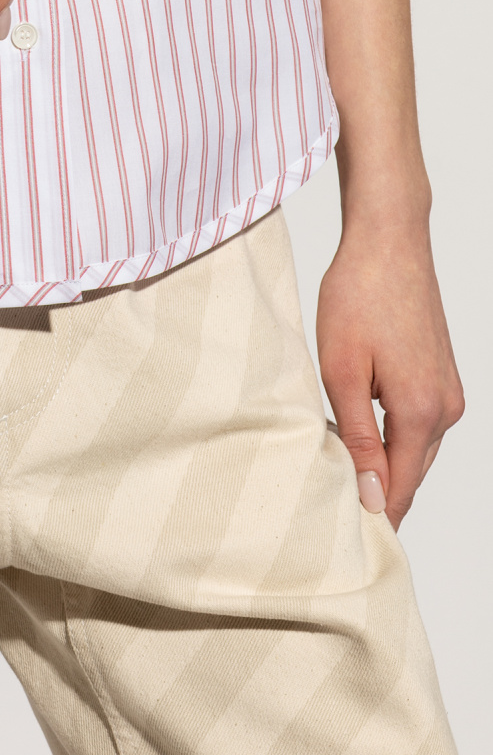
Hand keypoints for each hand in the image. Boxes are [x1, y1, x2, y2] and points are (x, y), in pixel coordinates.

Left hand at [316, 211, 463, 528]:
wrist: (388, 239)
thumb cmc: (358, 295)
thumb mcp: (342, 370)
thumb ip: (357, 437)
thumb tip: (370, 495)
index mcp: (422, 413)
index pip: (399, 489)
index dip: (372, 517)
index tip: (340, 538)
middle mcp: (446, 408)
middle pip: (410, 474)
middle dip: (376, 494)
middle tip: (329, 510)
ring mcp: (448, 391)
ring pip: (413, 449)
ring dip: (382, 464)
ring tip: (338, 473)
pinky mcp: (440, 375)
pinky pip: (417, 423)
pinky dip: (392, 436)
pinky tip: (358, 433)